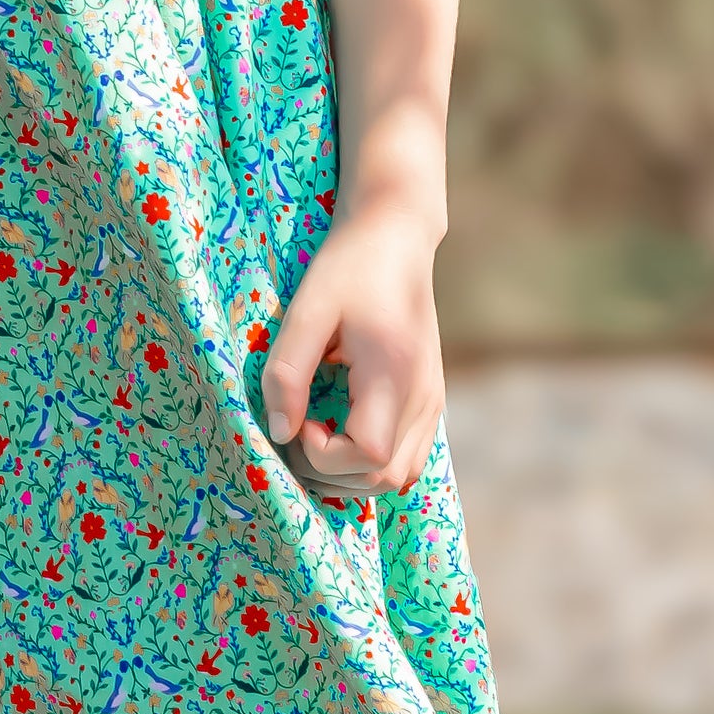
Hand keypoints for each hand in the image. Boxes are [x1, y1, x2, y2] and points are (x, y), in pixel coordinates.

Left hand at [258, 204, 444, 500]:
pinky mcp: (430, 397)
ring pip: (401, 474)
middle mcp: (424, 397)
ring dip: (354, 471)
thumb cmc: (348, 265)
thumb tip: (280, 432)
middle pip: (386, 478)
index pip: (370, 457)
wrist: (395, 235)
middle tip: (299, 427)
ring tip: (318, 429)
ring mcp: (433, 401)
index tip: (300, 416)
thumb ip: (288, 372)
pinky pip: (408, 454)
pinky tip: (342, 424)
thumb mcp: (307, 310)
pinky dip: (374, 457)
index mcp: (394, 374)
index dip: (325, 454)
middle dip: (334, 471)